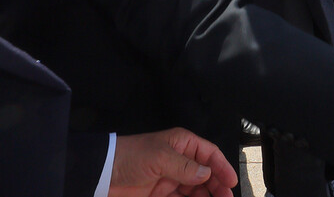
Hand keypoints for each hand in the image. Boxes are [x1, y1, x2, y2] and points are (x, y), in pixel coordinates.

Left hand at [109, 127, 236, 196]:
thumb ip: (185, 166)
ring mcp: (171, 178)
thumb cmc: (129, 156)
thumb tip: (206, 174)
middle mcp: (180, 160)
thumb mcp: (160, 157)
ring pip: (196, 188)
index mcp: (182, 144)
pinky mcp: (161, 193)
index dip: (222, 167)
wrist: (101, 175)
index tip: (231, 182)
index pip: (209, 154)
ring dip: (206, 195)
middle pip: (206, 173)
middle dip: (217, 185)